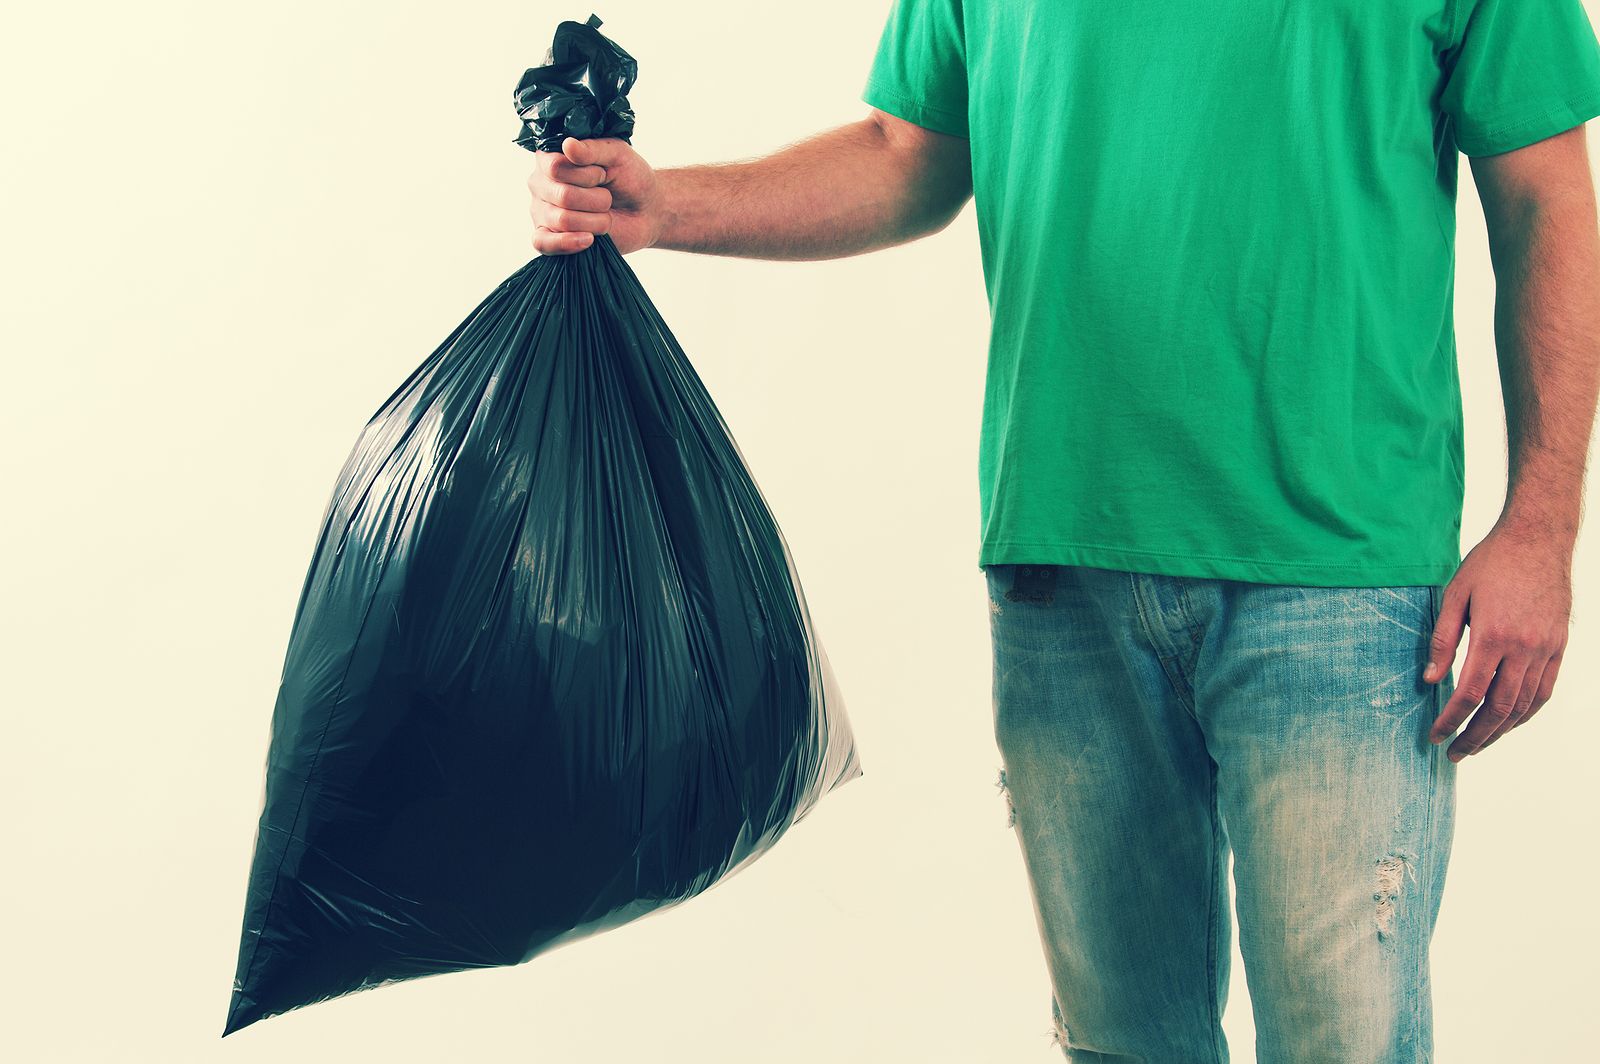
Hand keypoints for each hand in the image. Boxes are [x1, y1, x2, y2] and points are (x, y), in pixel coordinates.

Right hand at [527, 136, 659, 255]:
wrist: (645, 210)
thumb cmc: (628, 178)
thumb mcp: (617, 154)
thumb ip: (592, 149)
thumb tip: (567, 145)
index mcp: (550, 158)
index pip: (555, 167)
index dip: (586, 175)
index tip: (602, 174)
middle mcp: (541, 185)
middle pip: (562, 196)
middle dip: (597, 199)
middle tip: (607, 197)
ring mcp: (543, 213)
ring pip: (563, 220)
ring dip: (596, 220)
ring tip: (605, 215)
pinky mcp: (550, 238)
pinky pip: (543, 243)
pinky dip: (567, 243)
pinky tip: (589, 239)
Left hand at [1425, 519, 1572, 760]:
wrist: (1538, 539)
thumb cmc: (1491, 564)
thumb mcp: (1456, 595)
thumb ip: (1442, 639)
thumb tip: (1430, 680)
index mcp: (1493, 635)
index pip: (1471, 692)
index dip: (1451, 719)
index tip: (1435, 735)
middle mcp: (1524, 648)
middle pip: (1499, 708)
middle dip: (1475, 736)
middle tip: (1455, 753)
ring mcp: (1546, 649)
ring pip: (1524, 705)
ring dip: (1500, 730)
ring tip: (1478, 744)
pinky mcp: (1559, 647)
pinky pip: (1544, 691)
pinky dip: (1525, 712)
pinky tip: (1508, 722)